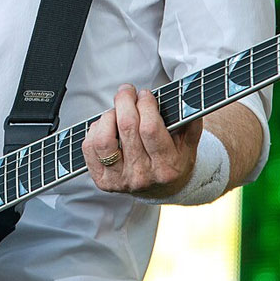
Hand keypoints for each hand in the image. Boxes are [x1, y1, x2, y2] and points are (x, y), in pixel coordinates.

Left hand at [82, 84, 201, 197]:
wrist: (163, 189)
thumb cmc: (174, 159)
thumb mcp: (188, 142)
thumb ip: (190, 120)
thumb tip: (187, 95)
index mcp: (167, 167)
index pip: (150, 128)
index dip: (145, 105)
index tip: (145, 94)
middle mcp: (143, 176)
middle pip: (126, 127)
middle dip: (125, 101)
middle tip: (127, 91)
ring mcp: (120, 180)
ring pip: (103, 139)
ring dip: (108, 116)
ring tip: (116, 111)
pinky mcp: (103, 180)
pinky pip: (89, 148)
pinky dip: (95, 130)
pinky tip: (106, 126)